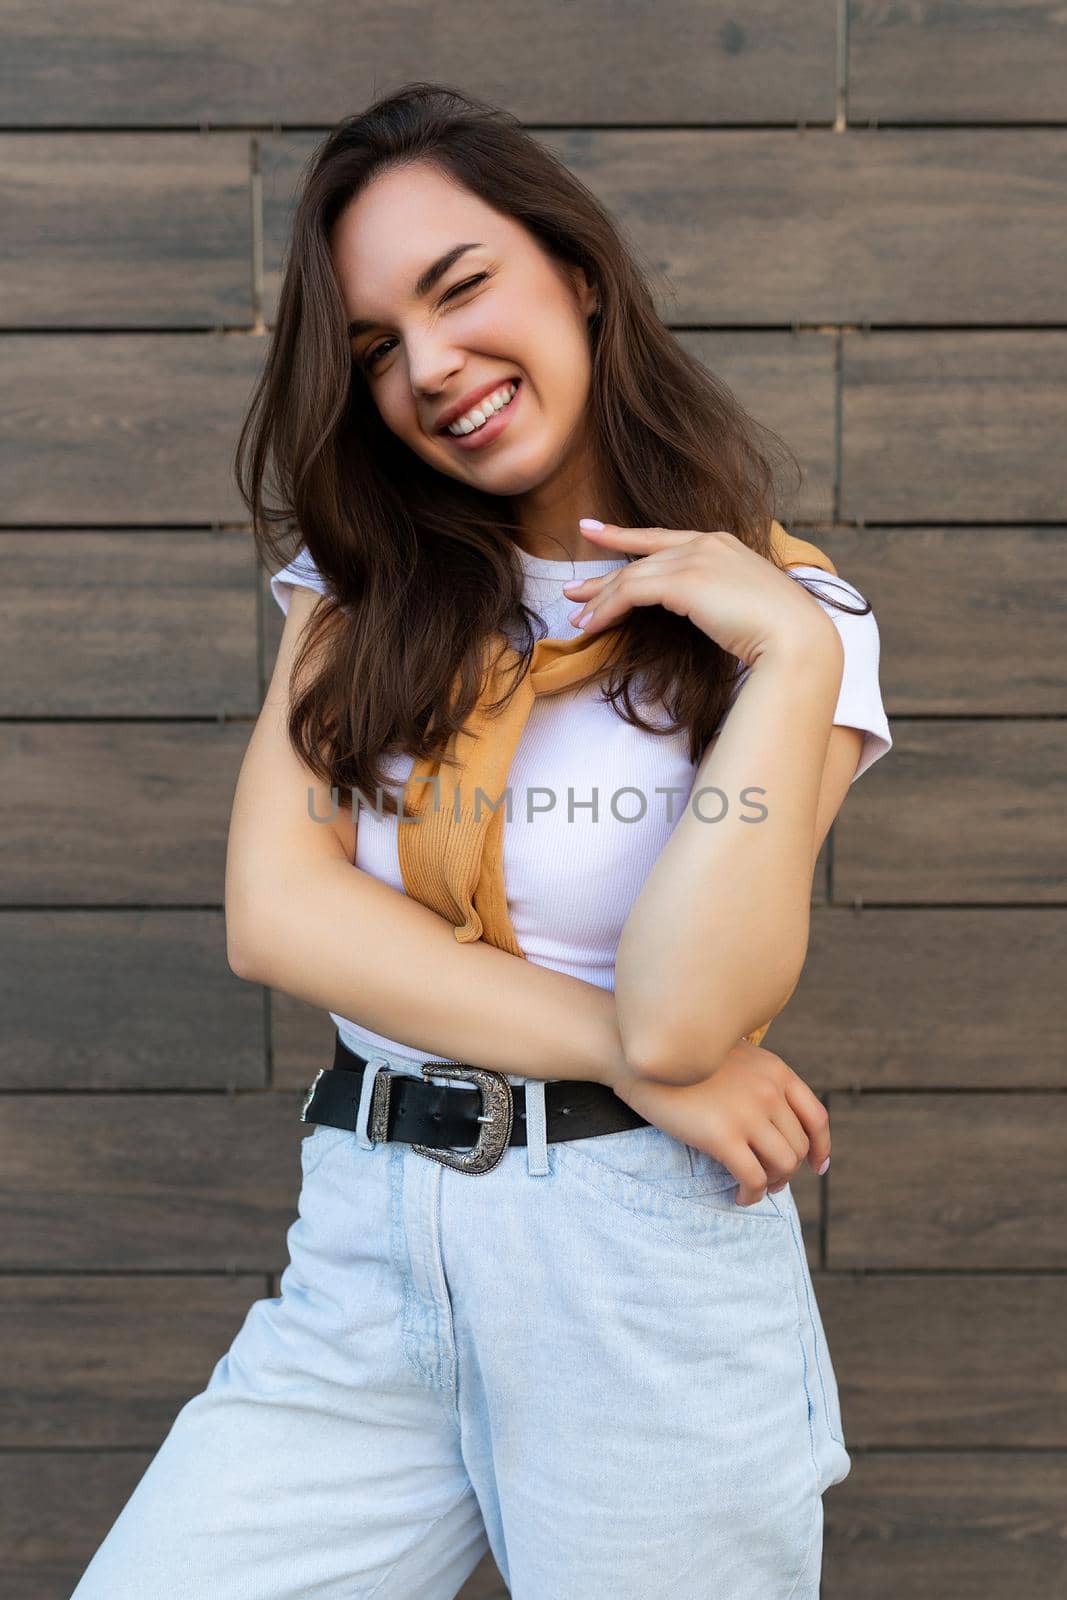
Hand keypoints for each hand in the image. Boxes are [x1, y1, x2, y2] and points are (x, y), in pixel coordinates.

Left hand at [562, 520, 834, 668]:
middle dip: (602, 576)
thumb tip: (710, 611)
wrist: (797, 637)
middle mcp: (706, 544)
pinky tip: (592, 625)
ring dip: (600, 601)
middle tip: (572, 590)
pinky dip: (608, 609)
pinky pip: (631, 593)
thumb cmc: (781, 632)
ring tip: (577, 619)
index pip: (662, 537)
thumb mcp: (748, 604)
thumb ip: (723, 597)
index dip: (625, 535)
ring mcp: (695, 559)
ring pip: (631, 577)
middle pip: (640, 557)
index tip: (595, 532)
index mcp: (722, 543)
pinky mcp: (684, 581)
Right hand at [608, 1038, 830, 1206]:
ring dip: (771, 1184)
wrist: (635, 1054)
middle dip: (786, 1170)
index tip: (817, 1167)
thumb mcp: (730, 1055)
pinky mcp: (722, 1136)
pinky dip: (751, 1194)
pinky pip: (753, 1178)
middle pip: (799, 1146)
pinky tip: (738, 1196)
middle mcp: (769, 1090)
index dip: (821, 1147)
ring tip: (752, 1188)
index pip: (817, 1116)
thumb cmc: (676, 1058)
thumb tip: (769, 1117)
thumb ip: (755, 1079)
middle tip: (767, 1180)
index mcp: (774, 1070)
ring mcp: (748, 1112)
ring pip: (783, 1166)